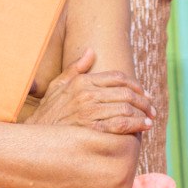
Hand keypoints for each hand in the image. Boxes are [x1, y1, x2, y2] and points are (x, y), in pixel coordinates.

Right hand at [25, 48, 153, 135]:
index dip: (135, 85)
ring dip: (142, 114)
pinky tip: (143, 128)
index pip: (117, 78)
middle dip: (143, 101)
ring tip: (149, 119)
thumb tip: (90, 51)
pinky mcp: (92, 128)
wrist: (36, 135)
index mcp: (82, 81)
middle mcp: (87, 93)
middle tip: (151, 108)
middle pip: (126, 93)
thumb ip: (76, 68)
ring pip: (126, 108)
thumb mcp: (58, 85)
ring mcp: (89, 111)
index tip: (144, 93)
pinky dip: (135, 125)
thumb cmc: (48, 111)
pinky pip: (120, 124)